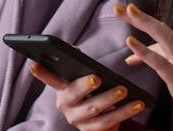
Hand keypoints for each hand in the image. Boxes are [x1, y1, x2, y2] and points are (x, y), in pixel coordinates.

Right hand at [28, 62, 145, 130]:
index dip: (42, 73)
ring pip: (95, 111)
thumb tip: (75, 48)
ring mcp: (79, 121)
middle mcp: (67, 106)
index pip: (50, 79)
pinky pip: (109, 123)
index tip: (34, 64)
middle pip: (75, 96)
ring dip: (111, 100)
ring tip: (125, 90)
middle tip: (98, 78)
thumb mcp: (85, 77)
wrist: (102, 120)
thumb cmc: (93, 91)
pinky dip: (125, 113)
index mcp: (62, 90)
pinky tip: (138, 104)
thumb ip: (79, 63)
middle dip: (85, 86)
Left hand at [116, 3, 172, 130]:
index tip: (129, 43)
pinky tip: (130, 42)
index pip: (166, 43)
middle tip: (121, 8)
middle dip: (142, 18)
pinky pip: (161, 64)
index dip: (146, 43)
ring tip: (125, 11)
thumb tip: (165, 68)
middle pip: (164, 32)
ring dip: (144, 22)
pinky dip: (145, 51)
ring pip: (164, 38)